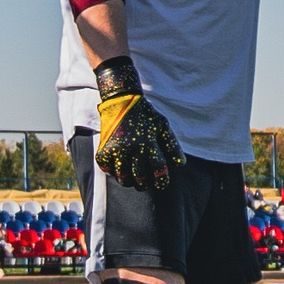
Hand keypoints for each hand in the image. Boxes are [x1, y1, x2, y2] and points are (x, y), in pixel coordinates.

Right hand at [93, 55, 184, 191]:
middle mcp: (131, 148)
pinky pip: (107, 169)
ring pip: (122, 177)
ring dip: (129, 181)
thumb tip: (181, 164)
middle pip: (140, 177)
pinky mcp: (103, 149)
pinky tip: (118, 170)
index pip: (158, 169)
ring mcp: (116, 150)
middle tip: (146, 183)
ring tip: (132, 180)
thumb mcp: (162, 125)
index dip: (162, 180)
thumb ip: (172, 145)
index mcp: (148, 143)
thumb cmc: (145, 114)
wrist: (121, 100)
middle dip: (145, 184)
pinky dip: (112, 172)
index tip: (161, 184)